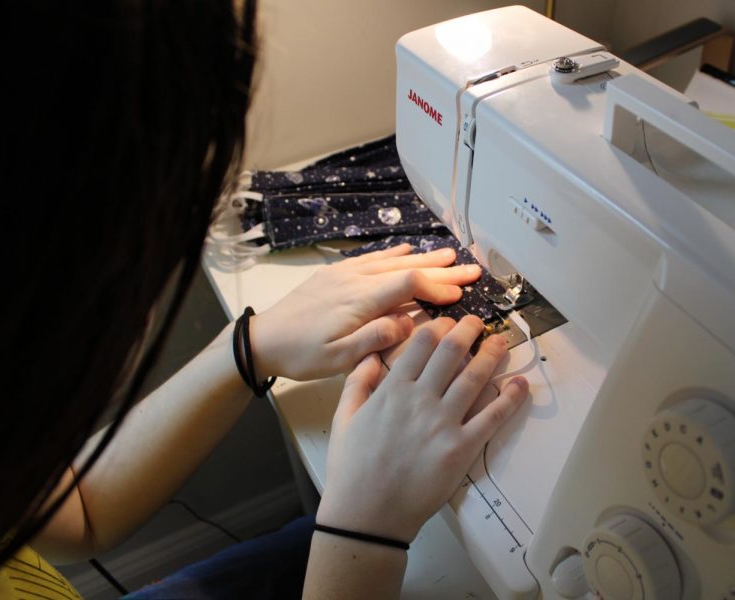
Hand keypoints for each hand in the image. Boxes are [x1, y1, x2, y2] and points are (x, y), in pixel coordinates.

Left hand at [249, 244, 480, 380]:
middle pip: (406, 268)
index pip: (408, 285)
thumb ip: (374, 340)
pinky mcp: (335, 274)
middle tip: (472, 269)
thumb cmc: (300, 354)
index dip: (437, 287)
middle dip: (442, 269)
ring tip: (450, 254)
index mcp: (359, 301)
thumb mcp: (337, 359)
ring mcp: (344, 274)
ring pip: (392, 261)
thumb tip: (408, 324)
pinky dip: (393, 254)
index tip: (460, 294)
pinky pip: (371, 259)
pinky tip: (406, 250)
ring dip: (423, 257)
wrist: (263, 339)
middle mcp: (355, 281)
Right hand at [317, 316, 528, 541]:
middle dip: (467, 331)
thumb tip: (371, 354)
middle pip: (451, 353)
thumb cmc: (352, 469)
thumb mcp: (344, 418)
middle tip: (477, 323)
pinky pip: (492, 418)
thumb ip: (357, 382)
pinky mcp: (462, 449)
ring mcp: (443, 423)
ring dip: (492, 354)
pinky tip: (520, 384)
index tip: (447, 322)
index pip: (421, 345)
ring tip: (501, 341)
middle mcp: (420, 400)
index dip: (439, 327)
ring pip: (475, 378)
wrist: (367, 514)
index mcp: (392, 390)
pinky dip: (510, 399)